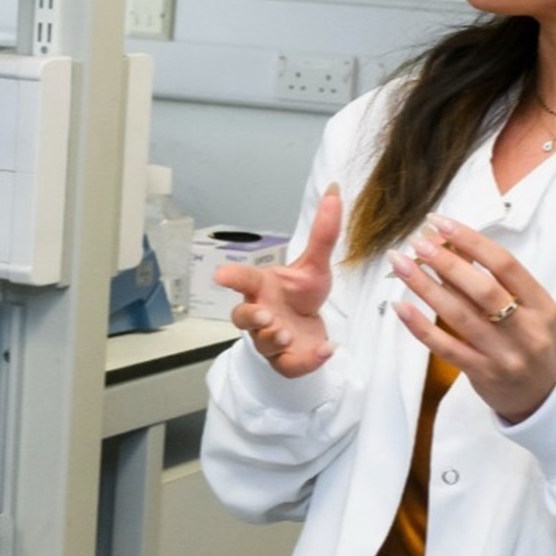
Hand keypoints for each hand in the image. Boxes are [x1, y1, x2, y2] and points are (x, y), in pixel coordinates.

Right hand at [216, 184, 342, 378]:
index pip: (243, 279)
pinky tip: (326, 349)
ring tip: (288, 332)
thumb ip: (323, 233)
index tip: (220, 274)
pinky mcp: (285, 361)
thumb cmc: (301, 296)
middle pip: (240, 317)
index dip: (231, 276)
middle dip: (250, 316)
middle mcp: (260, 313)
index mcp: (262, 287)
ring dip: (273, 337)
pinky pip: (290, 365)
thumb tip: (336, 190)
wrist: (308, 332)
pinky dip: (308, 359)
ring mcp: (270, 340)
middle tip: (265, 314)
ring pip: (261, 342)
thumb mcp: (315, 265)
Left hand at [388, 215, 555, 423]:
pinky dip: (421, 326)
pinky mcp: (482, 375)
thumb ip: (494, 279)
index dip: (470, 240)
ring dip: (426, 286)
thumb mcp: (528, 308)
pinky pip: (446, 348)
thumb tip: (450, 242)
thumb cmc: (531, 341)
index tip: (440, 223)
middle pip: (482, 290)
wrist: (546, 397)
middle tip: (418, 242)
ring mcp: (504, 355)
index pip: (504, 265)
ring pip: (460, 316)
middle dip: (446, 262)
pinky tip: (401, 307)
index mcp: (541, 305)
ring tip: (401, 264)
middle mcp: (526, 331)